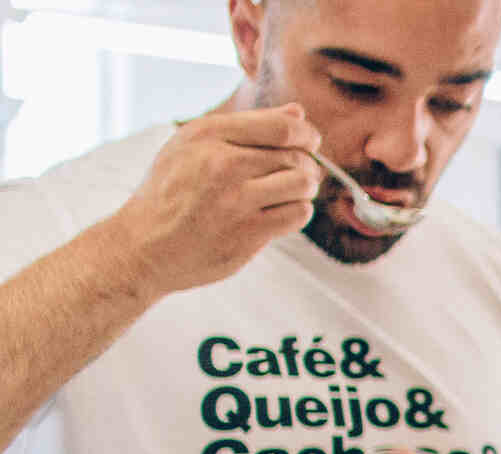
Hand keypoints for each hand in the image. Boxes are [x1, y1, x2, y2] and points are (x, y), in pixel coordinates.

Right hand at [112, 104, 323, 293]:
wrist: (143, 244)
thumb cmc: (172, 192)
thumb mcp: (194, 146)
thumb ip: (248, 127)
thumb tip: (298, 113)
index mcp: (207, 134)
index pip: (280, 126)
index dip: (306, 134)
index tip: (310, 142)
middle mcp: (221, 163)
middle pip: (295, 156)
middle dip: (306, 165)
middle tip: (298, 175)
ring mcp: (234, 200)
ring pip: (302, 184)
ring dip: (304, 189)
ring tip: (290, 193)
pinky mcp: (246, 232)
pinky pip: (297, 214)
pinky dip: (298, 212)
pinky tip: (281, 213)